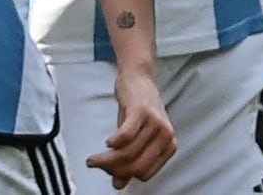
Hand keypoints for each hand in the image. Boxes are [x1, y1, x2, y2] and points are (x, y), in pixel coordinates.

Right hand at [87, 70, 175, 188]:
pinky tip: (107, 142)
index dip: (124, 175)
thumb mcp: (135, 137)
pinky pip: (126, 136)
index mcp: (168, 146)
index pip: (144, 173)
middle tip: (96, 165)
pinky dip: (113, 143)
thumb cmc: (138, 108)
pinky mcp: (142, 112)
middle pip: (136, 165)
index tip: (108, 172)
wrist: (139, 77)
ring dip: (107, 159)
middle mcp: (166, 136)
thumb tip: (119, 184)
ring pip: (128, 153)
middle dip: (113, 169)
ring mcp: (155, 123)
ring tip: (94, 159)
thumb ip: (130, 159)